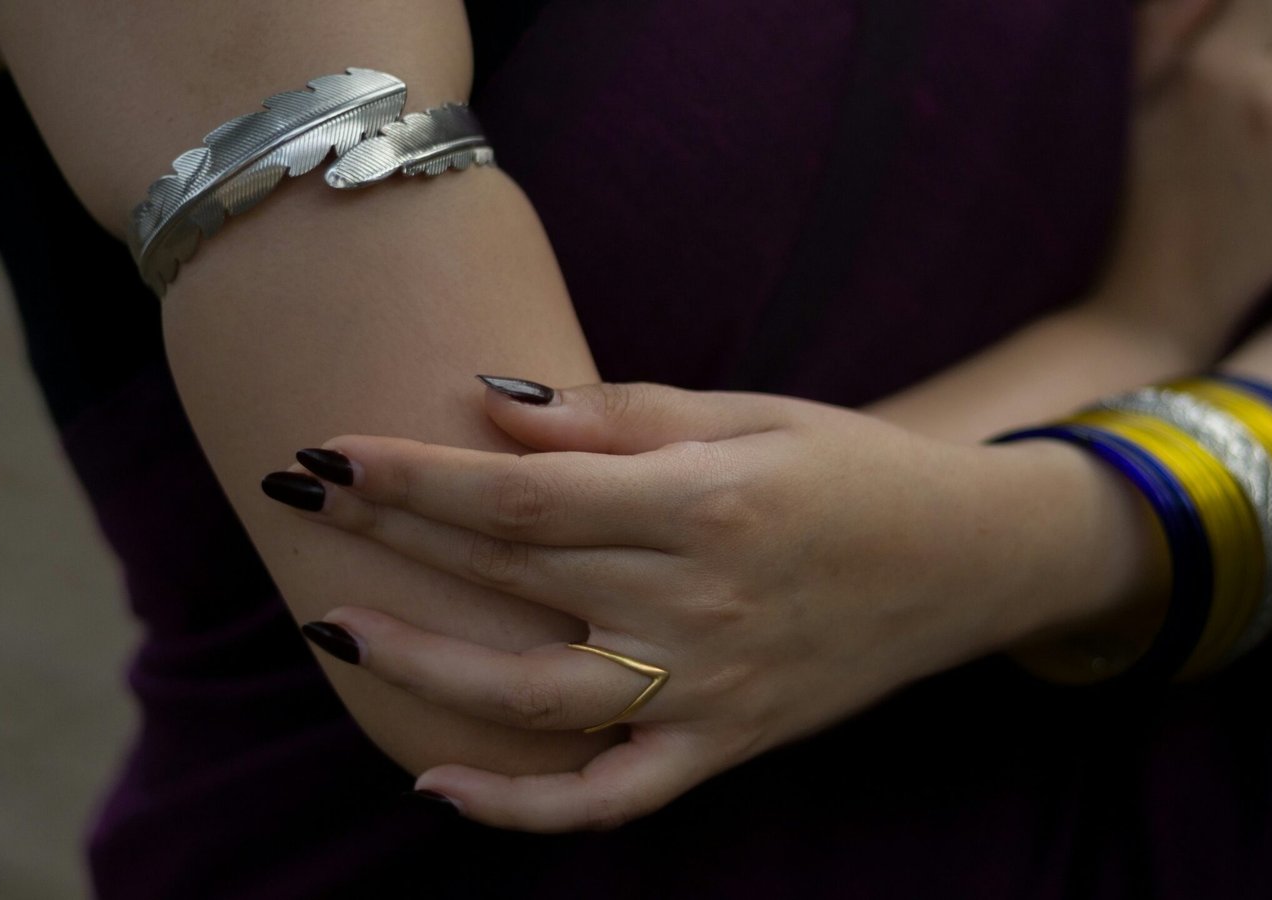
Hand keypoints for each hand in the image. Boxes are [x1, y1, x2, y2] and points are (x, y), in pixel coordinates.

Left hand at [264, 378, 1144, 830]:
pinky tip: (435, 781)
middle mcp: (701, 606)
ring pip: (535, 695)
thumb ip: (623, 416)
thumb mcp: (754, 414)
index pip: (526, 497)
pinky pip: (609, 798)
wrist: (970, 559)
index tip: (329, 447)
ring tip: (334, 622)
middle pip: (513, 577)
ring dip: (421, 663)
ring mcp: (711, 690)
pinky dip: (519, 806)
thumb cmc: (857, 468)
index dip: (416, 475)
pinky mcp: (726, 745)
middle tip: (302, 497)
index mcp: (709, 504)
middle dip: (394, 533)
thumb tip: (493, 407)